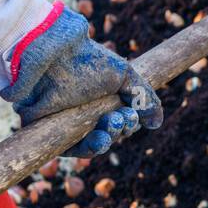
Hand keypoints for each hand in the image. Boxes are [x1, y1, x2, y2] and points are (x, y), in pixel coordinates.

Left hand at [0, 5, 162, 156]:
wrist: (52, 57)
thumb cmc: (86, 61)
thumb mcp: (124, 76)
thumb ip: (143, 98)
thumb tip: (156, 123)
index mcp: (100, 98)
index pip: (120, 120)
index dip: (129, 122)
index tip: (132, 113)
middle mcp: (84, 112)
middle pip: (110, 133)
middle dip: (121, 128)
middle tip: (122, 117)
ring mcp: (68, 124)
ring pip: (94, 144)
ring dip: (109, 139)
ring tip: (112, 123)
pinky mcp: (51, 133)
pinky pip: (73, 150)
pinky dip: (90, 148)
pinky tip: (100, 139)